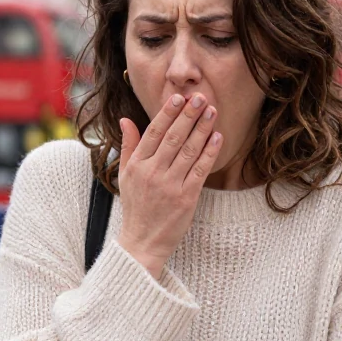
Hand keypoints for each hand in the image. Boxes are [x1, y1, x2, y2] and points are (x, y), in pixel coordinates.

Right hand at [117, 93, 222, 278]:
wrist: (142, 243)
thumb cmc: (135, 207)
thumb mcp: (124, 176)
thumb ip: (128, 146)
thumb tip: (125, 119)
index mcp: (137, 165)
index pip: (153, 133)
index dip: (167, 114)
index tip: (178, 98)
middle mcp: (152, 173)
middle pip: (173, 138)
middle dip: (188, 116)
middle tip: (200, 97)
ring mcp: (170, 186)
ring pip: (189, 151)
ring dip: (202, 129)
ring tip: (212, 111)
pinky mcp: (186, 199)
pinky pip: (200, 170)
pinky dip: (209, 152)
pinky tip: (217, 137)